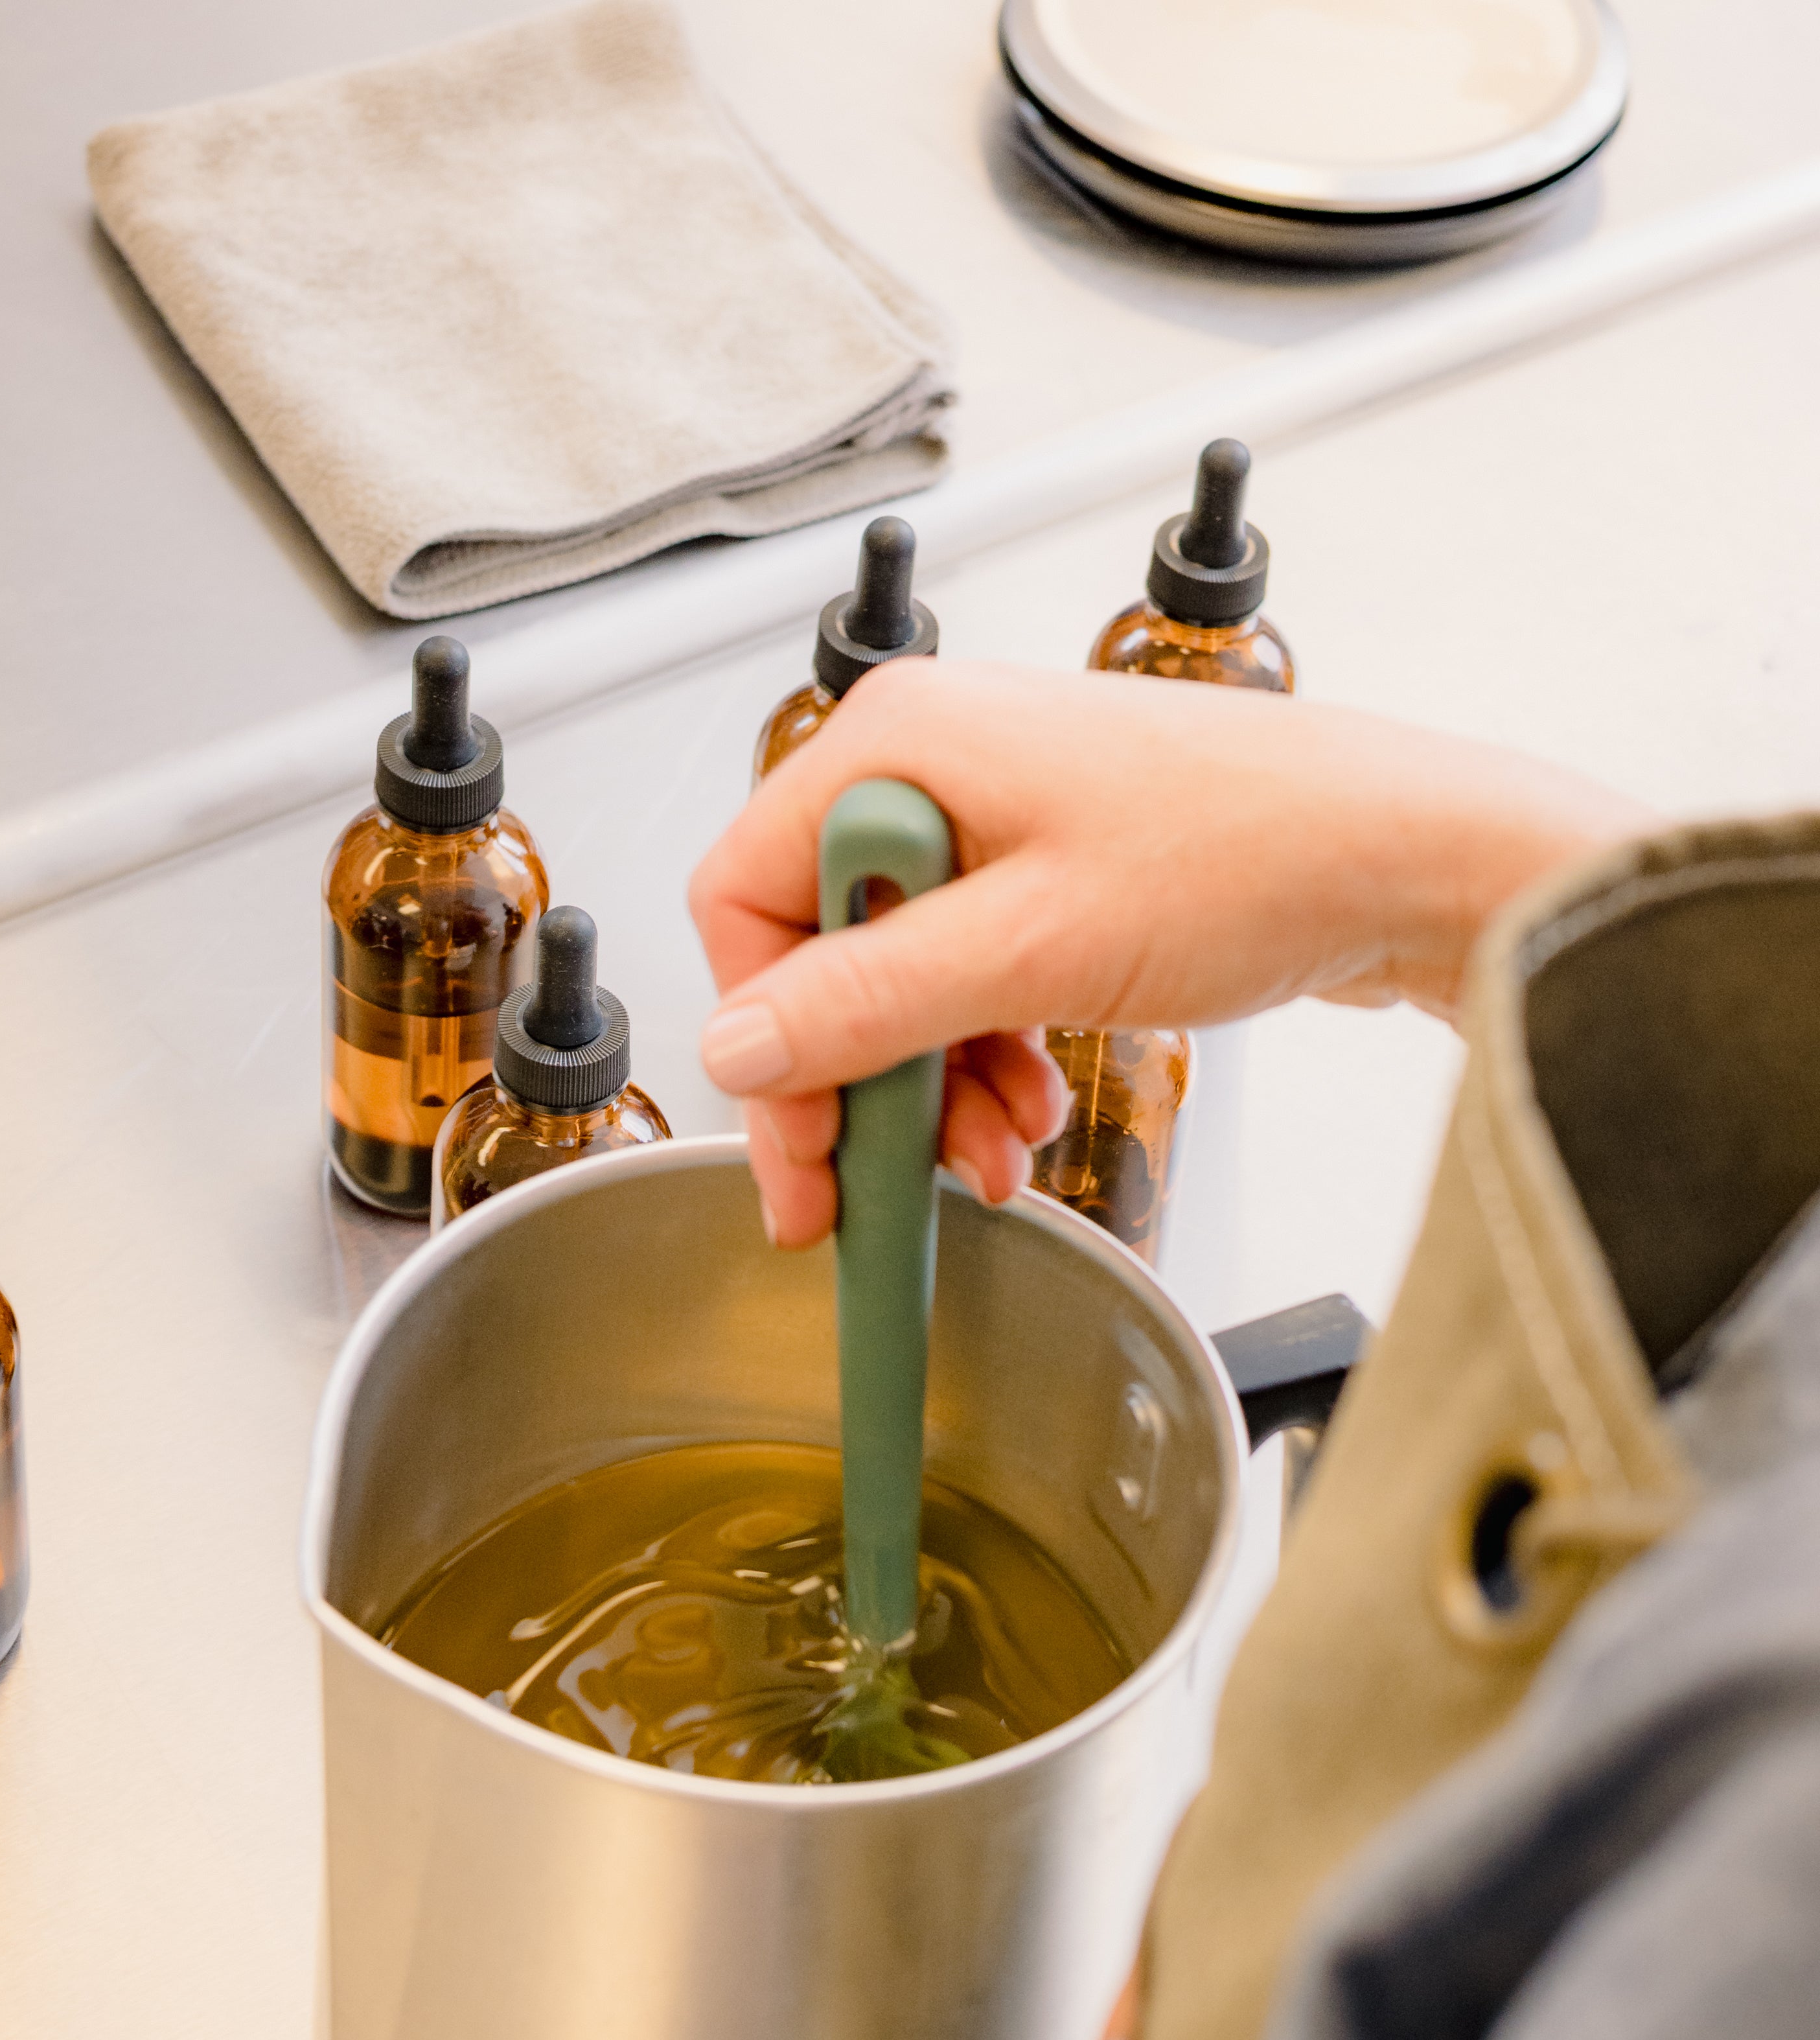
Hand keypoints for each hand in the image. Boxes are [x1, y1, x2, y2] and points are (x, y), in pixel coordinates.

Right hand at [689, 659, 1655, 1246]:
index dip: (761, 1038)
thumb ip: (864, 1002)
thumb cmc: (1257, 854)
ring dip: (930, 1088)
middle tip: (874, 1189)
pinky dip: (986, 1060)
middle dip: (857, 1082)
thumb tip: (735, 1048)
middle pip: (816, 950)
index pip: (745, 897)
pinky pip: (969, 978)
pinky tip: (1030, 1112)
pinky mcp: (1051, 868)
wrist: (1407, 858)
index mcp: (899, 747)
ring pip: (895, 981)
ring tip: (994, 1156)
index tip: (805, 1144)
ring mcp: (996, 816)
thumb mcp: (1028, 949)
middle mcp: (934, 767)